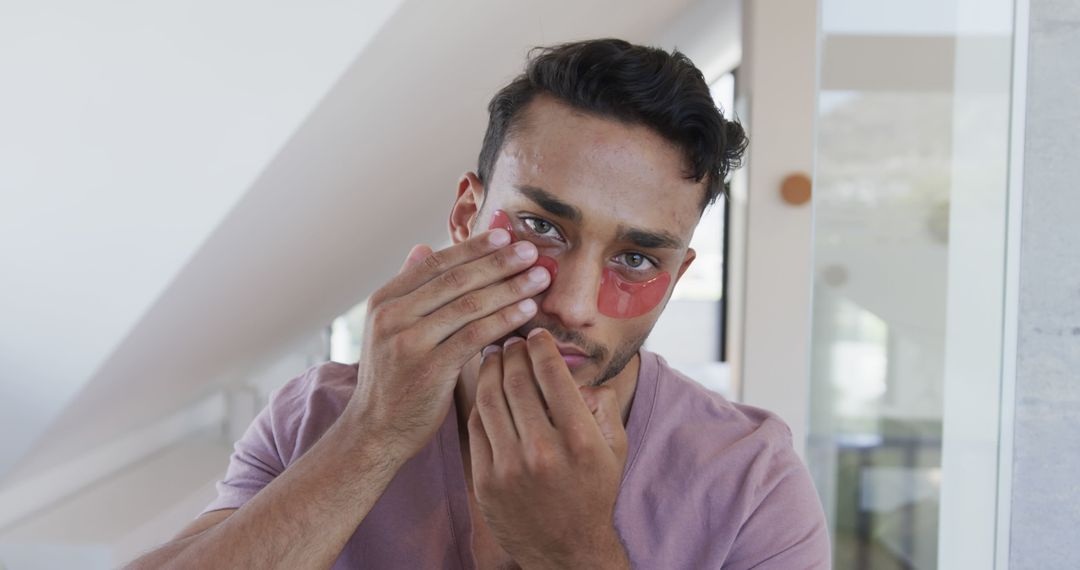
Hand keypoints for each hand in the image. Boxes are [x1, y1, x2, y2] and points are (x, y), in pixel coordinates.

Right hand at [346, 229, 550, 459]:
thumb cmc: (392, 379)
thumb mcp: (389, 329)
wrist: (375, 431)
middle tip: (530, 251)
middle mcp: (392, 316)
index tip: (505, 235)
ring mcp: (409, 343)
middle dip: (497, 262)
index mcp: (384, 301)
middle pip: (455, 280)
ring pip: (468, 305)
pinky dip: (504, 319)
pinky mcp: (429, 369)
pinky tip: (527, 310)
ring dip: (509, 287)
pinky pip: (475, 336)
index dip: (472, 247)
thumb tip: (421, 247)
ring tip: (539, 277)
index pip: (435, 264)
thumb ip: (409, 290)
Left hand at [467, 329, 630, 569]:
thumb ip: (603, 406)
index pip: (552, 374)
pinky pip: (476, 427)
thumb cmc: (594, 492)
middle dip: (512, 352)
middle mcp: (543, 451)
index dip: (540, 346)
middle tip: (511, 340)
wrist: (568, 550)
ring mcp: (510, 468)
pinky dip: (478, 401)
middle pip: (516, 381)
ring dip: (489, 370)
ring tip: (494, 356)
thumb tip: (580, 375)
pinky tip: (484, 388)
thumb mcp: (616, 448)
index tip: (536, 335)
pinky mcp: (485, 481)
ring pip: (489, 399)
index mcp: (579, 439)